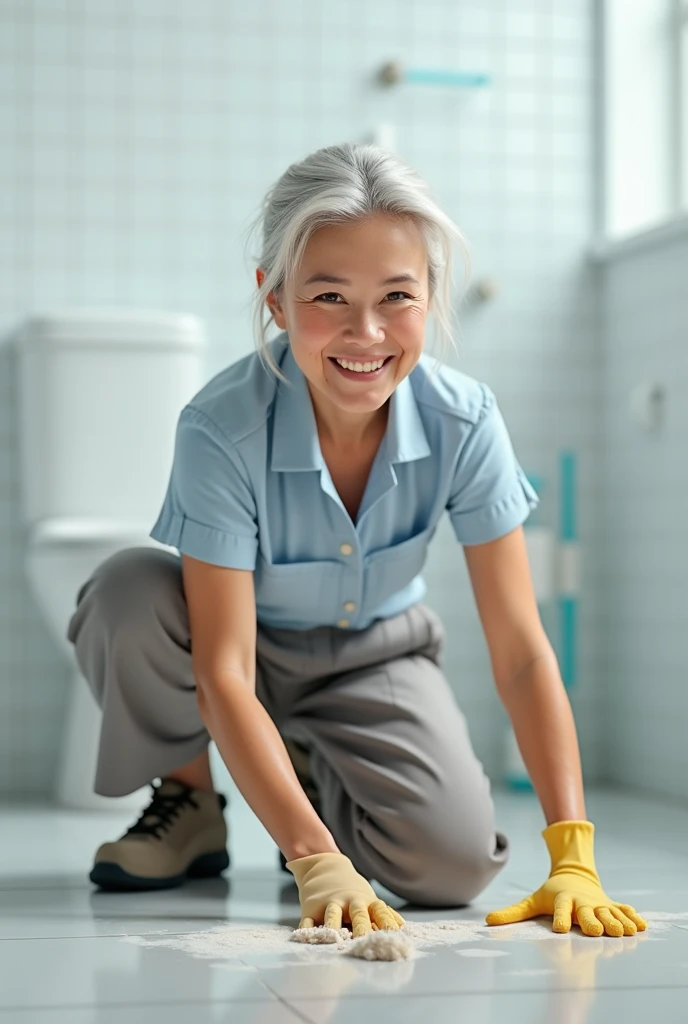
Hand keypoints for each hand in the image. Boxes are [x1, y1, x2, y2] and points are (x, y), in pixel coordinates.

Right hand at [286, 851, 404, 937]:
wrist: (324, 866)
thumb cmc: (351, 890)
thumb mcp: (368, 898)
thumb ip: (383, 914)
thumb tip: (403, 928)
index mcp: (366, 901)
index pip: (380, 911)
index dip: (388, 923)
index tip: (395, 936)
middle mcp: (349, 902)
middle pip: (358, 914)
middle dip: (362, 928)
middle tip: (364, 942)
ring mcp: (329, 903)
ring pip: (332, 915)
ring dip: (334, 926)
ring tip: (335, 938)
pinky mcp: (311, 908)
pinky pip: (308, 920)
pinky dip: (307, 929)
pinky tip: (307, 936)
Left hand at [485, 820, 647, 936]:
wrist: (575, 875)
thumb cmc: (552, 893)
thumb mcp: (533, 900)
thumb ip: (513, 912)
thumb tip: (487, 921)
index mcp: (563, 900)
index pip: (560, 909)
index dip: (559, 918)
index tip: (558, 929)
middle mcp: (582, 902)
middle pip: (587, 913)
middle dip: (591, 922)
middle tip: (595, 931)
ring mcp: (598, 904)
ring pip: (608, 914)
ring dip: (614, 922)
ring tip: (621, 932)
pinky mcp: (611, 905)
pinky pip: (623, 911)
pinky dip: (632, 917)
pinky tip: (640, 926)